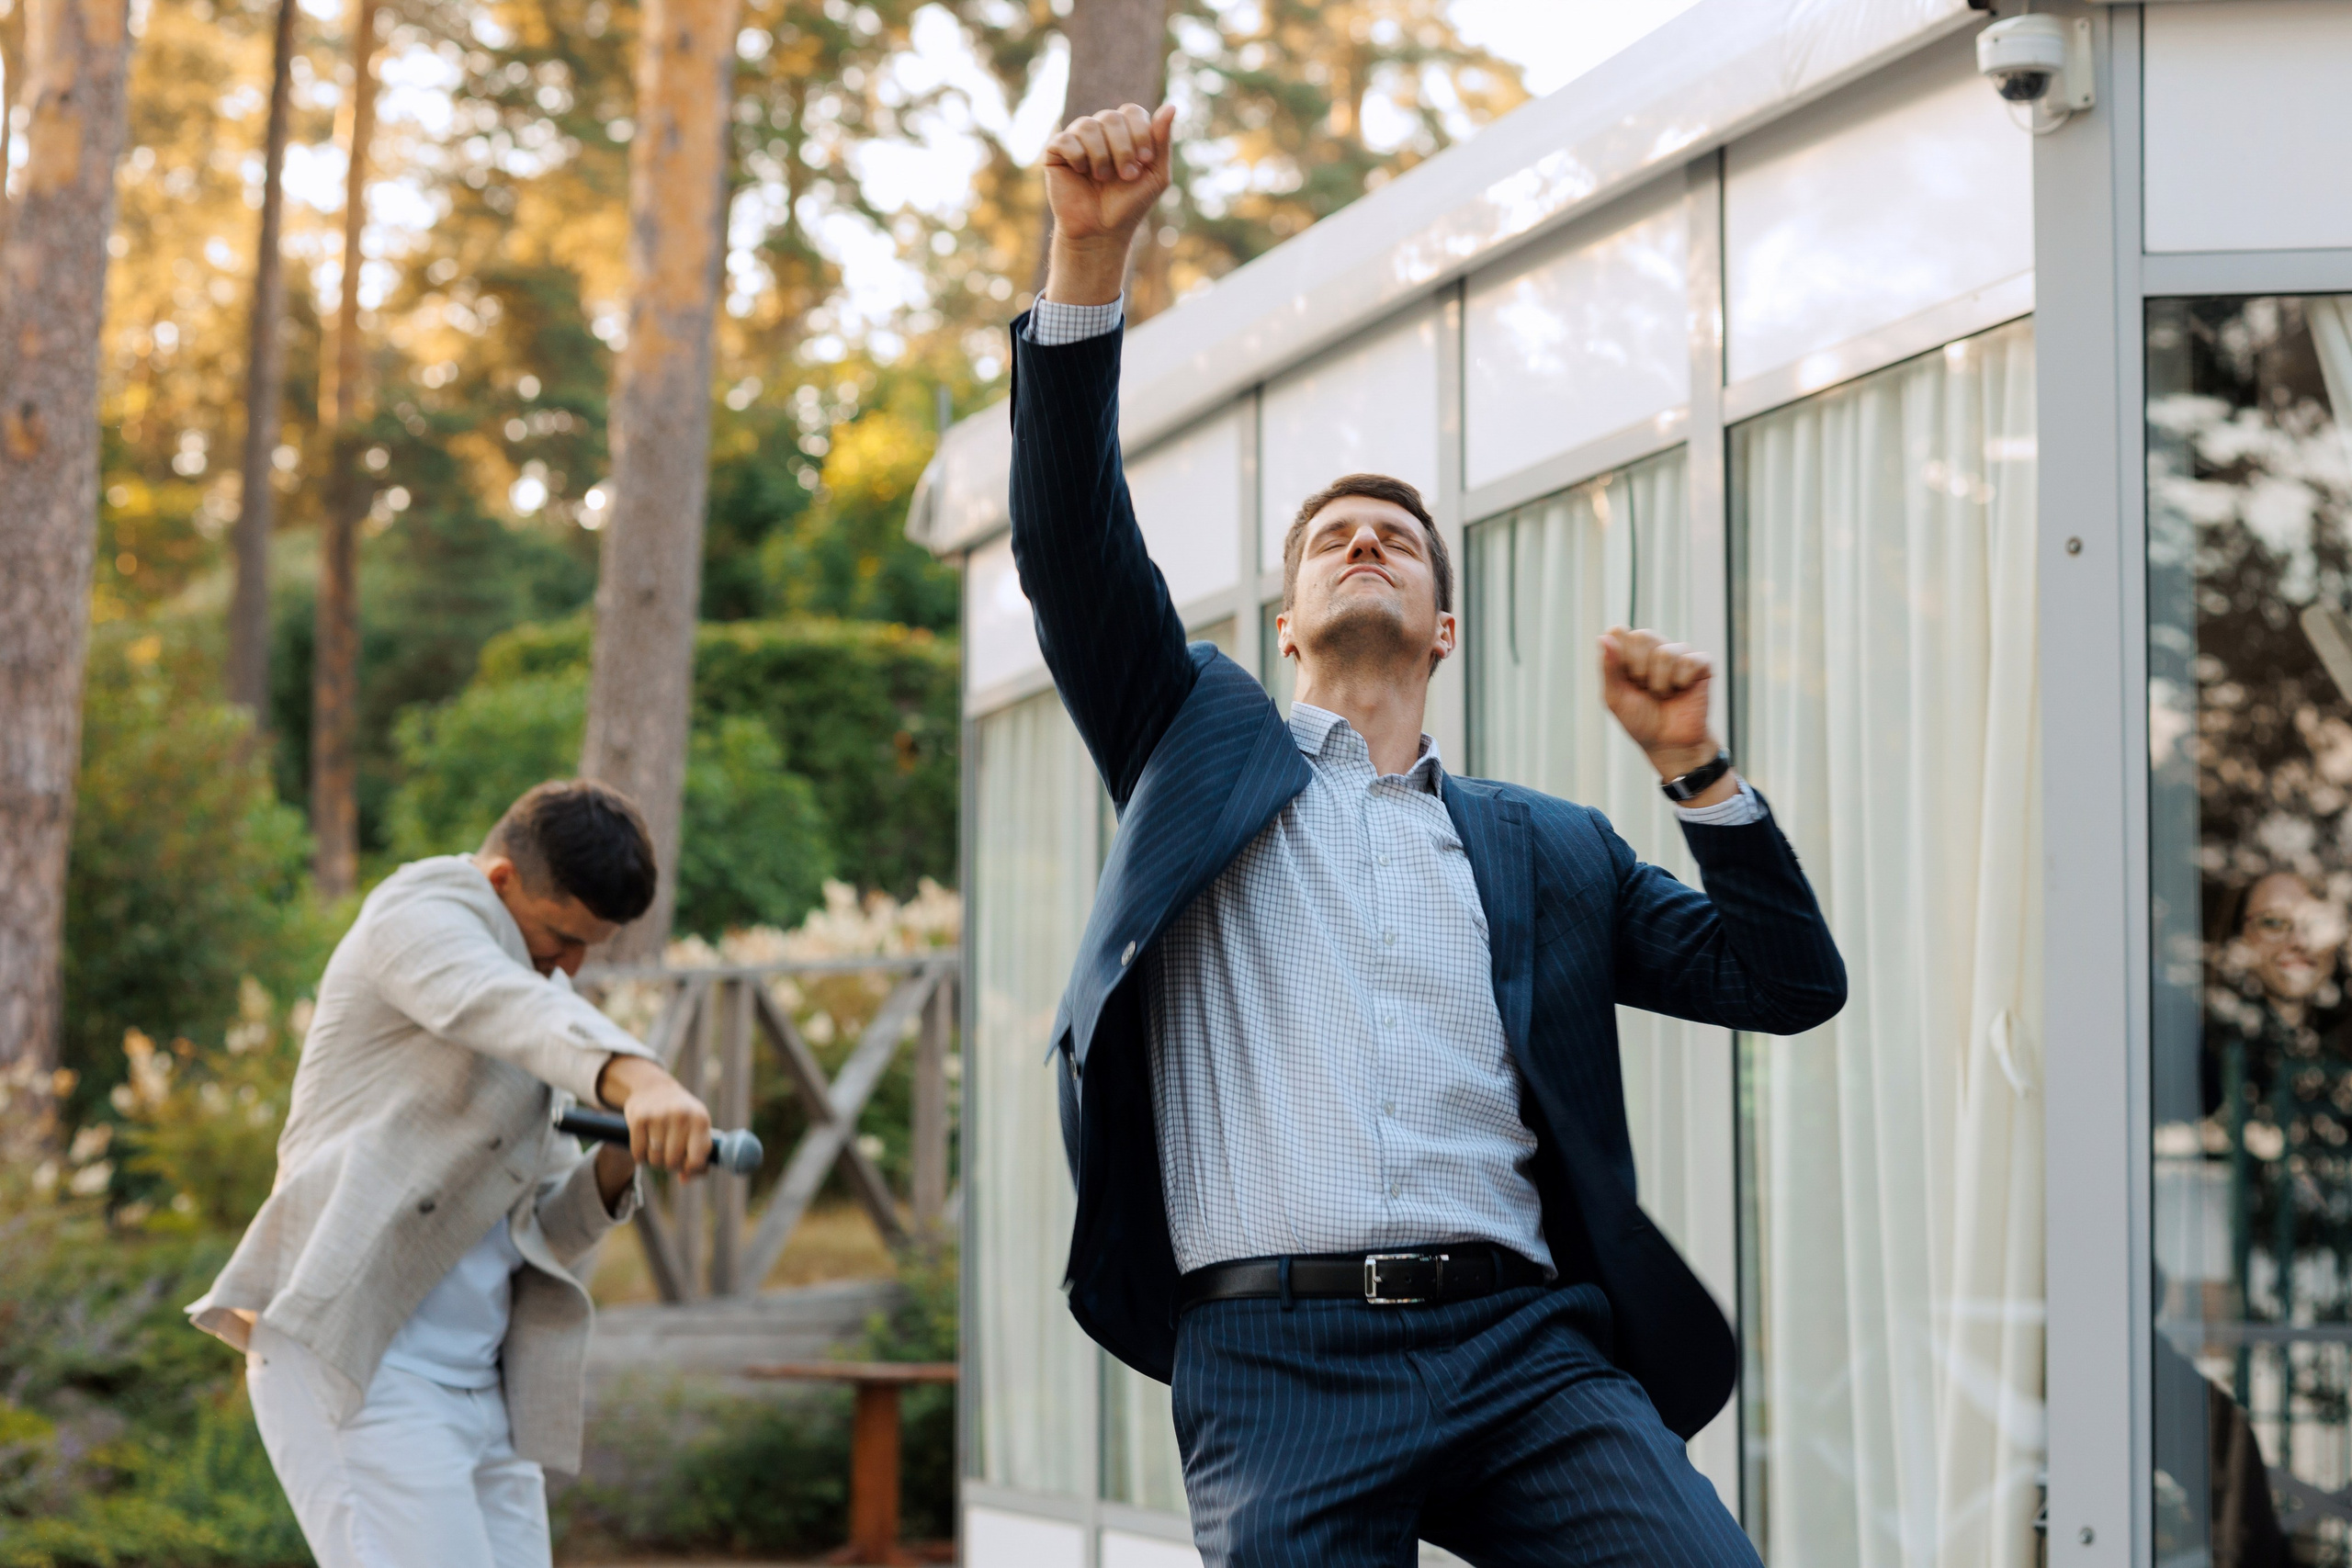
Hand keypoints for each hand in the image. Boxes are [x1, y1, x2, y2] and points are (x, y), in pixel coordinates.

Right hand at [595, 1053, 711, 1179]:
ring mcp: (659, 1116)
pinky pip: (638, 1154)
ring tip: (657, 1148)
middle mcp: (681, 1116)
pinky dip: (640, 1156)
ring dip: (654, 1161)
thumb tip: (684, 1179)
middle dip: (669, 1164)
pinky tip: (644, 1145)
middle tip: (668, 1154)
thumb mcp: (697, 1129)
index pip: (697, 1159)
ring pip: (655, 1160)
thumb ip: (698, 1157)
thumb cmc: (681, 1116)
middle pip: (673, 1162)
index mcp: (701, 1120)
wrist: (654, 1087)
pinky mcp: (639, 1118)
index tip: (685, 1165)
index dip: (690, 1169)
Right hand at [1042, 102, 1175, 304]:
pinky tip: (1081, 172)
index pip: (1132, 111)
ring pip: (1087, 125)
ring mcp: (1077, 139)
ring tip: (1102, 178)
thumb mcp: (1156, 174)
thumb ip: (1162, 141)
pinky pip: (1066, 139)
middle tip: (1126, 175)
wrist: (1101, 231)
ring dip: (1101, 156)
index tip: (1145, 160)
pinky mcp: (1056, 152)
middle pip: (1111, 117)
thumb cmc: (1129, 204)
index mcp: (1125, 132)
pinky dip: (1078, 157)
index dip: (1139, 132)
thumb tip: (1171, 106)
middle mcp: (1100, 131)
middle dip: (1123, 148)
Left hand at [1598, 626, 1721, 780]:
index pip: (1618, 632)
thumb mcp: (1615, 697)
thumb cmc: (1640, 720)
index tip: (1625, 680)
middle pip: (1641, 637)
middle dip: (1639, 671)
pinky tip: (1682, 690)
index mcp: (1630, 652)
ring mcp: (1679, 653)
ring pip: (1665, 652)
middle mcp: (1654, 647)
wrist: (1668, 743)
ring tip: (1663, 694)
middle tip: (1644, 689)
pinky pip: (1689, 660)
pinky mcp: (1701, 663)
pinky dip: (1681, 682)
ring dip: (1660, 683)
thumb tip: (1603, 638)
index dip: (1619, 658)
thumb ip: (1608, 667)